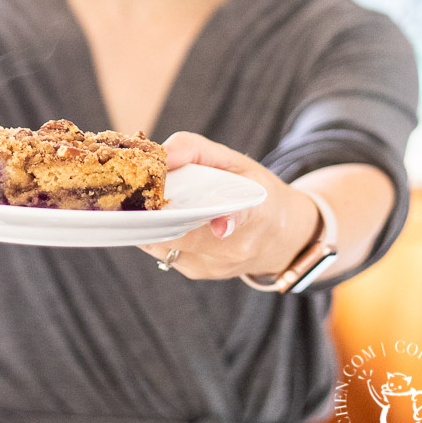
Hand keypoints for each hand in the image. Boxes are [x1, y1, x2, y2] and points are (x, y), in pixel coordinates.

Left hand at [140, 130, 318, 280]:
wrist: (282, 238)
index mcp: (257, 213)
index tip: (218, 224)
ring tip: (149, 199)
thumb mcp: (235, 161)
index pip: (240, 218)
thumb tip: (162, 156)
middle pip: (184, 232)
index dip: (226, 219)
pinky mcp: (198, 272)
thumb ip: (196, 149)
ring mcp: (216, 264)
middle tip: (139, 189)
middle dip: (157, 211)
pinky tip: (162, 215)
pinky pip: (164, 250)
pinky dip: (157, 231)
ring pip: (165, 243)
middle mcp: (236, 247)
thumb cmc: (255, 191)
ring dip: (152, 221)